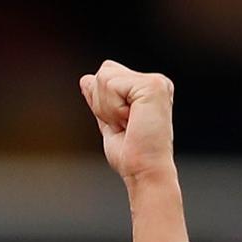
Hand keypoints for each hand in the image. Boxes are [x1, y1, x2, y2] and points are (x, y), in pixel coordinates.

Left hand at [79, 60, 175, 181]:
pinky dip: (112, 108)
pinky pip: (112, 84)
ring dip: (107, 108)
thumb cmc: (130, 154)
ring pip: (105, 77)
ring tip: (127, 124)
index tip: (120, 124)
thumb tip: (85, 79)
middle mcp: (155, 81)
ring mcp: (156, 82)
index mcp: (146, 88)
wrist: (143, 170)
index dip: (101, 101)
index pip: (106, 74)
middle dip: (102, 102)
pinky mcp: (153, 86)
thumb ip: (99, 100)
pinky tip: (130, 121)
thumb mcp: (108, 122)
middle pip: (104, 71)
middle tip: (123, 125)